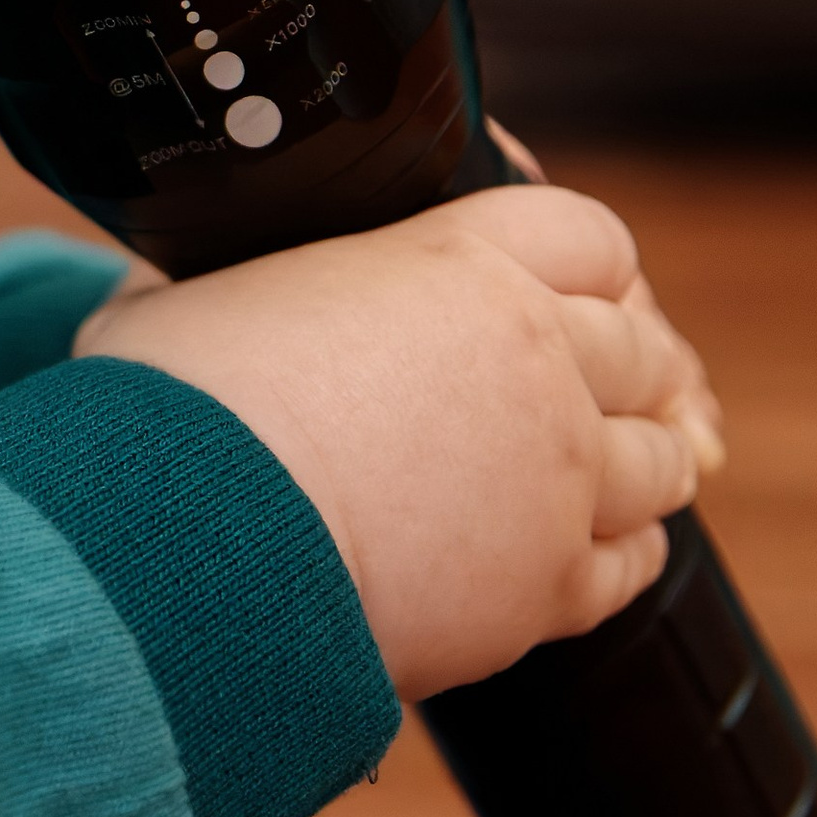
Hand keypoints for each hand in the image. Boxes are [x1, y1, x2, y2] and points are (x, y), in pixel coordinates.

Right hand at [70, 188, 721, 702]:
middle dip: (632, 365)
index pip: (584, 232)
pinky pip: (634, 565)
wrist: (195, 543)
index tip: (574, 286)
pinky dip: (623, 554)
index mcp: (457, 263)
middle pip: (642, 348)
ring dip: (646, 458)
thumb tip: (154, 283)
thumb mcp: (180, 295)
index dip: (584, 262)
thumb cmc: (173, 406)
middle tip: (609, 386)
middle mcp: (536, 359)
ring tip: (617, 472)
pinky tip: (596, 552)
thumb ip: (211, 278)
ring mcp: (559, 476)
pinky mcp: (552, 585)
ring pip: (661, 457)